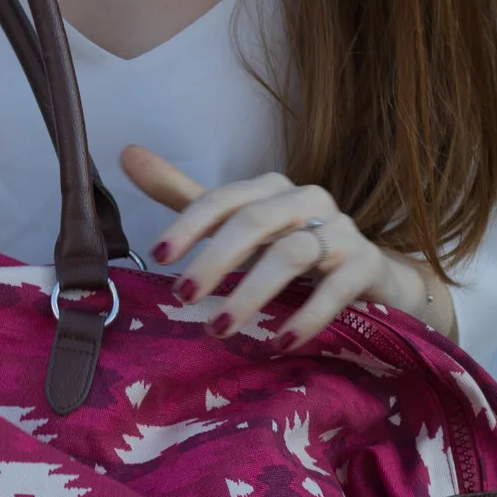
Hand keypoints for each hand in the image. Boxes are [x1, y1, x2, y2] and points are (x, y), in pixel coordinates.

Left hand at [120, 145, 446, 348]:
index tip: (160, 257)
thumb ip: (186, 197)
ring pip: (292, 253)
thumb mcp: (237, 224)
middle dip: (216, 259)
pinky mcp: (366, 265)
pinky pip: (336, 288)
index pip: (225, 199)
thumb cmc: (290, 248)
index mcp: (271, 188)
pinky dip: (306, 316)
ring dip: (251, 293)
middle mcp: (307, 199)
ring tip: (220, 328)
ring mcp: (342, 231)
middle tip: (184, 296)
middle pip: (256, 221)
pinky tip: (279, 342)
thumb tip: (126, 154)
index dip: (190, 225)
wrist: (369, 276)